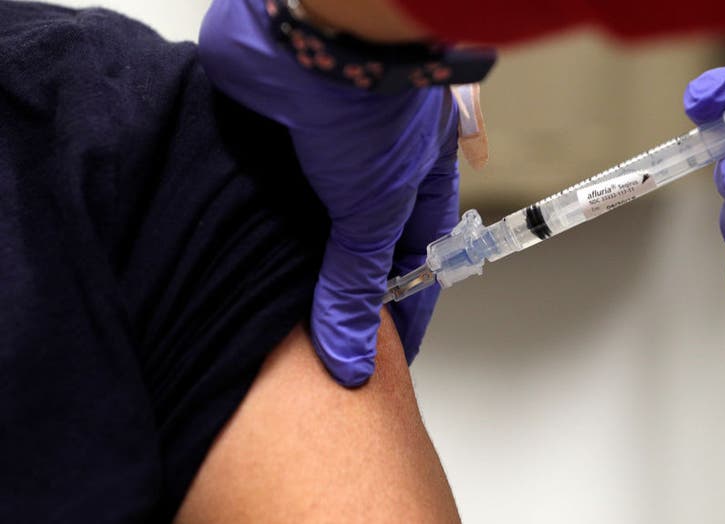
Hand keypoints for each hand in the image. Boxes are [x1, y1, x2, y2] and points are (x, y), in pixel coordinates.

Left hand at [199, 0, 458, 385]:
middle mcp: (368, 177)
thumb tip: (349, 362)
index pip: (409, 271)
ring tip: (265, 323)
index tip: (379, 368)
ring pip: (302, 232)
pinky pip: (258, 201)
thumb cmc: (374, 107)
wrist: (315, 31)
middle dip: (337, 299)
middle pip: (352, 253)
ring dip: (287, 270)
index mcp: (413, 190)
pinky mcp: (269, 145)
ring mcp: (317, 160)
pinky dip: (248, 233)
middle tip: (313, 354)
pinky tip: (233, 263)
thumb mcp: (374, 211)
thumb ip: (354, 287)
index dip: (396, 322)